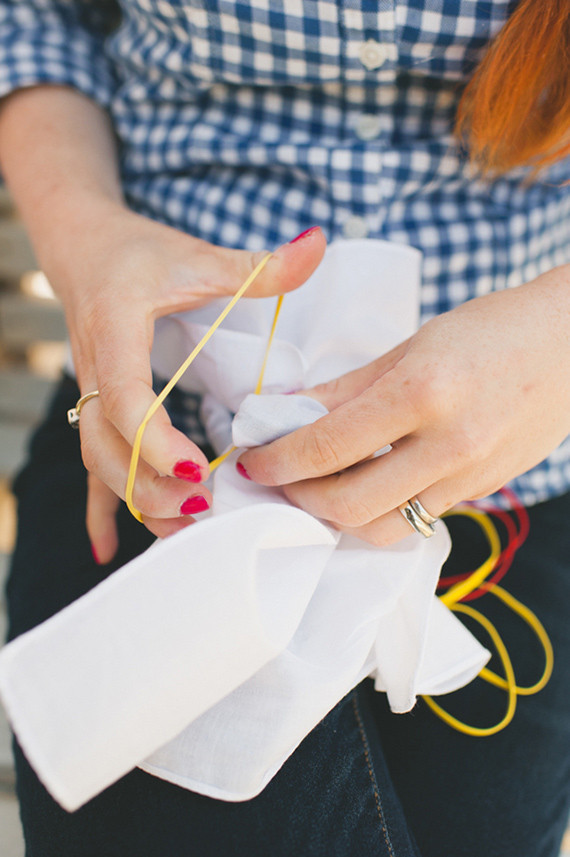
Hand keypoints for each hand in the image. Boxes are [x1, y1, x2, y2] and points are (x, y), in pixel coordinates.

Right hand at [47, 206, 325, 561]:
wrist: (84, 248)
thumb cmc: (140, 252)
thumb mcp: (198, 254)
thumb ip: (258, 263)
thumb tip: (318, 241)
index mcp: (116, 333)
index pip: (126, 399)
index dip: (157, 442)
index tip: (202, 470)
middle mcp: (94, 371)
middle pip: (106, 447)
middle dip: (151, 487)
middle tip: (206, 509)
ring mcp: (90, 396)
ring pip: (100, 463)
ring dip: (138, 501)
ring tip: (186, 532)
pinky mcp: (97, 409)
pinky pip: (93, 465)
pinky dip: (102, 508)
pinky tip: (109, 548)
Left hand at [237, 265, 569, 544]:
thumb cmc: (491, 330)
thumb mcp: (411, 345)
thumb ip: (346, 387)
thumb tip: (289, 411)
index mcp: (422, 392)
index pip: (328, 445)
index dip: (278, 459)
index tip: (251, 460)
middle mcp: (447, 444)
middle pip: (348, 504)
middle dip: (298, 496)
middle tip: (278, 475)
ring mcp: (467, 477)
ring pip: (381, 528)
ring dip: (335, 516)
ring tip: (314, 486)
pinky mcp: (478, 493)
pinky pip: (413, 520)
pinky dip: (376, 512)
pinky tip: (359, 486)